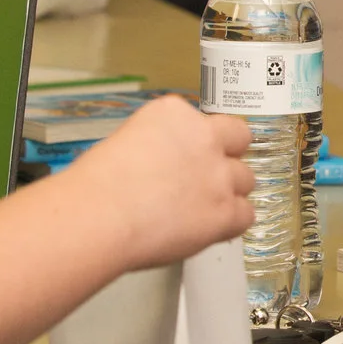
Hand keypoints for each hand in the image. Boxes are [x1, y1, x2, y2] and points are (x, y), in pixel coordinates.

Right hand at [73, 94, 255, 270]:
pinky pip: (246, 215)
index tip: (186, 157)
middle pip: (239, 139)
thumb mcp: (124, 144)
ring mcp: (219, 174)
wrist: (100, 216)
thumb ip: (157, 148)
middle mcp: (204, 137)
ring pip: (246, 180)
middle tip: (206, 178)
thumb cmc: (97, 186)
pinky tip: (209, 229)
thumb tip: (163, 167)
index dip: (197, 143)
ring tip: (200, 211)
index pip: (203, 121)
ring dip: (229, 193)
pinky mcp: (226, 211)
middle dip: (226, 157)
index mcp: (174, 113)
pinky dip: (231, 224)